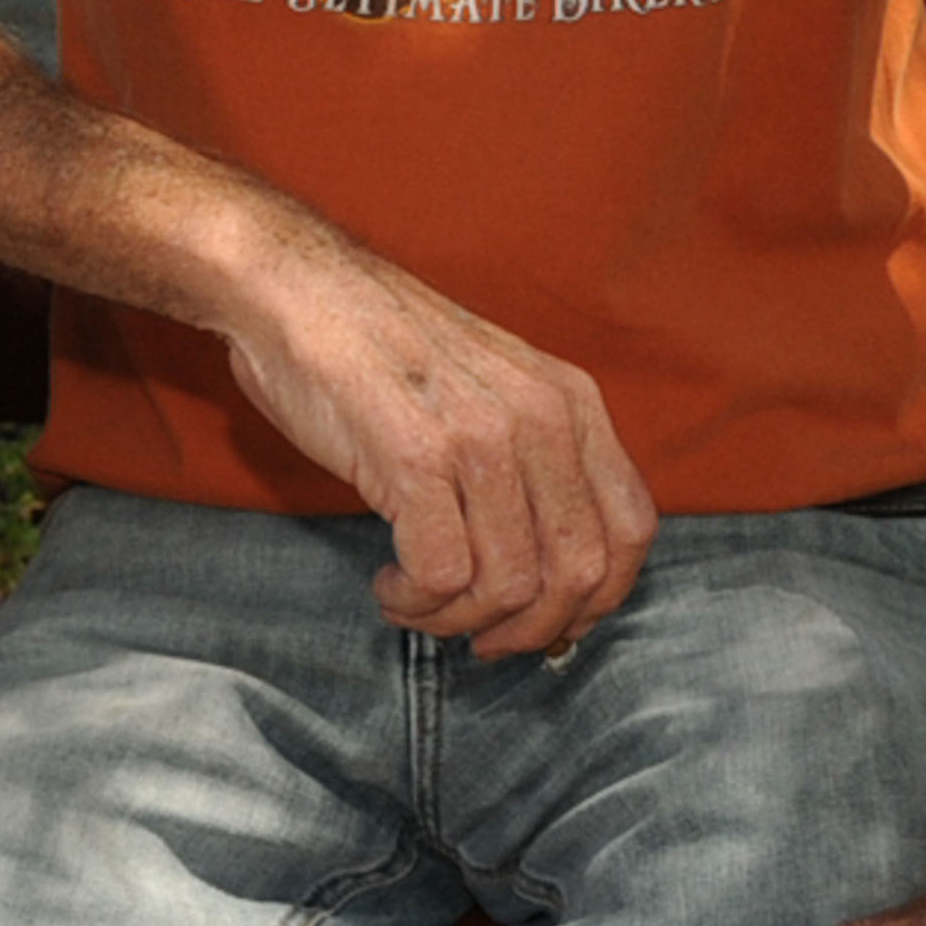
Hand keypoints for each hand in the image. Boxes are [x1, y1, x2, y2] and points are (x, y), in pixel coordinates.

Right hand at [211, 245, 659, 655]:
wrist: (295, 288)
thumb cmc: (381, 351)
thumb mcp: (492, 389)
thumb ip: (533, 464)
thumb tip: (553, 580)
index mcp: (571, 401)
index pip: (631, 530)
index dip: (596, 599)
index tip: (547, 623)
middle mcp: (540, 418)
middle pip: (577, 573)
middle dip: (529, 629)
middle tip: (479, 637)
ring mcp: (480, 437)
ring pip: (508, 585)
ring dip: (457, 620)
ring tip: (416, 601)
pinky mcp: (414, 457)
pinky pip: (442, 575)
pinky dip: (415, 602)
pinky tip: (390, 583)